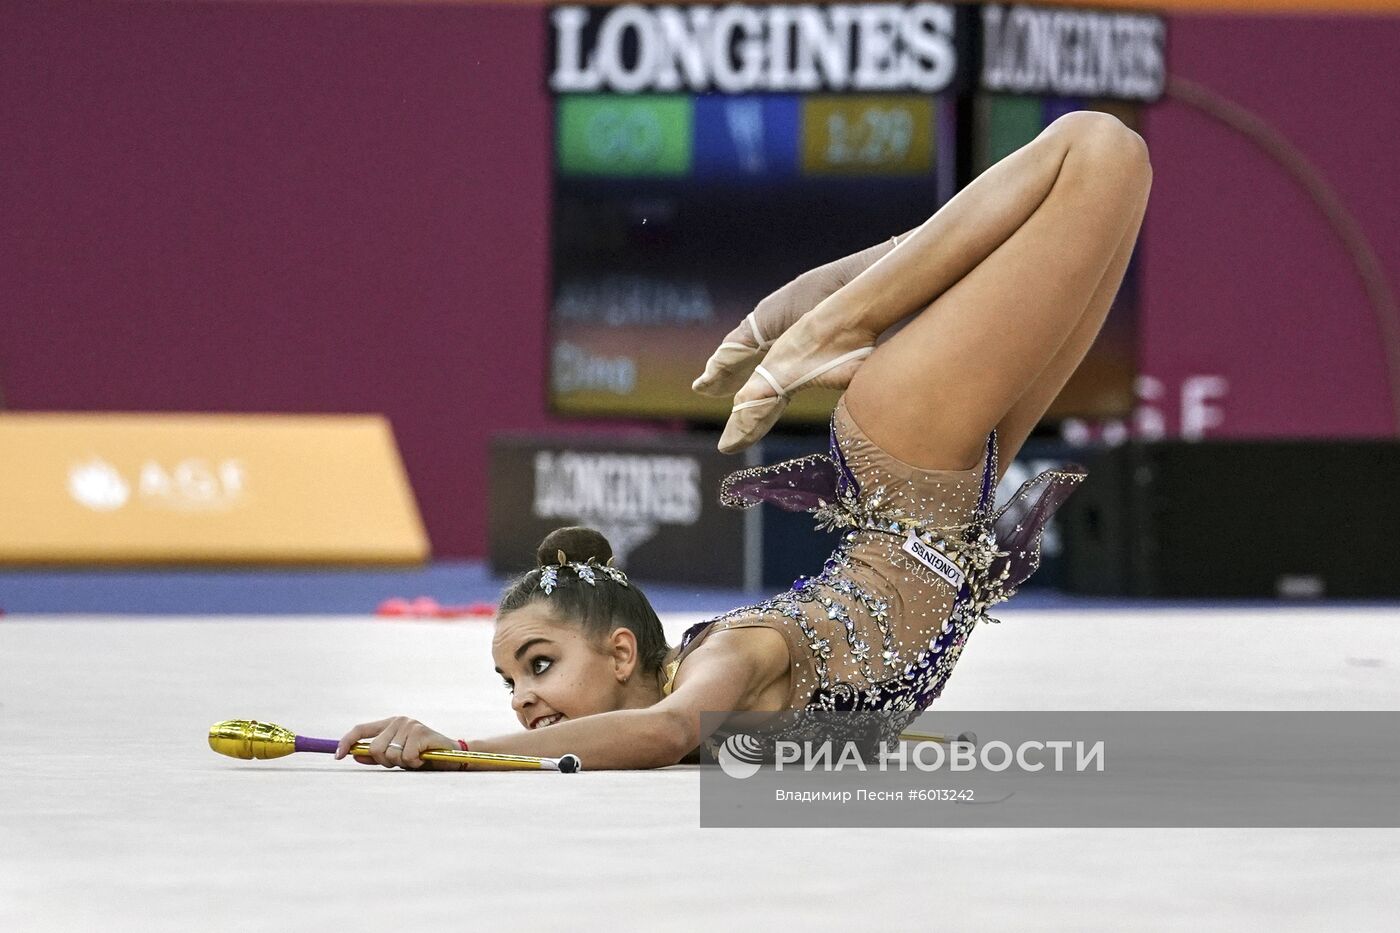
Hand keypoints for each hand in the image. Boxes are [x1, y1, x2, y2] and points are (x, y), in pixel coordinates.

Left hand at [335, 716, 464, 770]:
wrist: (452, 757)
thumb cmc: (422, 757)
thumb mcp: (396, 758)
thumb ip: (376, 756)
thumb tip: (353, 756)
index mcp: (389, 724)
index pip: (360, 729)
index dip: (346, 742)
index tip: (337, 756)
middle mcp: (398, 721)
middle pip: (373, 748)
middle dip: (385, 761)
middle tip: (403, 761)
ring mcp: (410, 725)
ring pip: (389, 754)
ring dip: (402, 763)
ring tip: (415, 759)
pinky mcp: (421, 733)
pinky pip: (405, 756)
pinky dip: (413, 763)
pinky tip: (423, 759)